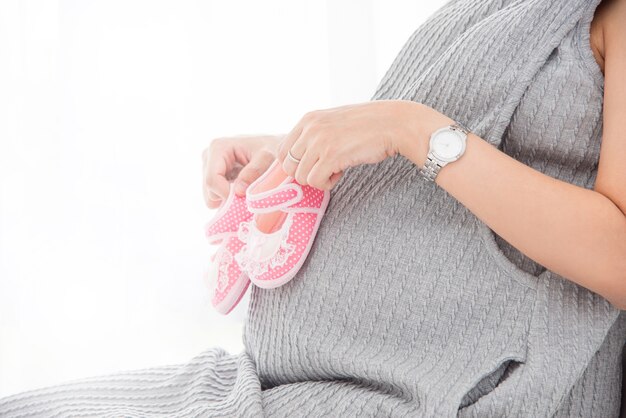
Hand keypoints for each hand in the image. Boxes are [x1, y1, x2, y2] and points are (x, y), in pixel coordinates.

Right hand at [202, 134, 281, 208]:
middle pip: (210, 192)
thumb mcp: (268, 157)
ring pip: (212, 197)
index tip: (245, 199)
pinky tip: (242, 186)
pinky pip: (217, 197)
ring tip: (247, 185)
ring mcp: (208, 167)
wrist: (275, 147)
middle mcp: (208, 156)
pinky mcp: (213, 177)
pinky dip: (230, 197)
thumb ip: (254, 171)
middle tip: (249, 190)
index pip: (212, 181)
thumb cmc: (272, 149)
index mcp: (218, 147)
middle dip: (229, 197)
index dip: (227, 195)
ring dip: (230, 197)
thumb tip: (238, 191)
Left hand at [275, 100, 451, 189]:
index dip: (297, 164)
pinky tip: (341, 173)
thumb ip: (314, 135)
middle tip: (326, 168)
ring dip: (318, 179)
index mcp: (308, 119)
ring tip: (336, 169)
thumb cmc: (367, 126)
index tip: (314, 164)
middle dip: (306, 173)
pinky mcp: (331, 156)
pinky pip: (315, 182)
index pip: (282, 151)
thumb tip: (298, 160)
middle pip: (288, 166)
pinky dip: (327, 184)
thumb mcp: (333, 121)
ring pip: (300, 176)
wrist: (394, 124)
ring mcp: (319, 142)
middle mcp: (310, 128)